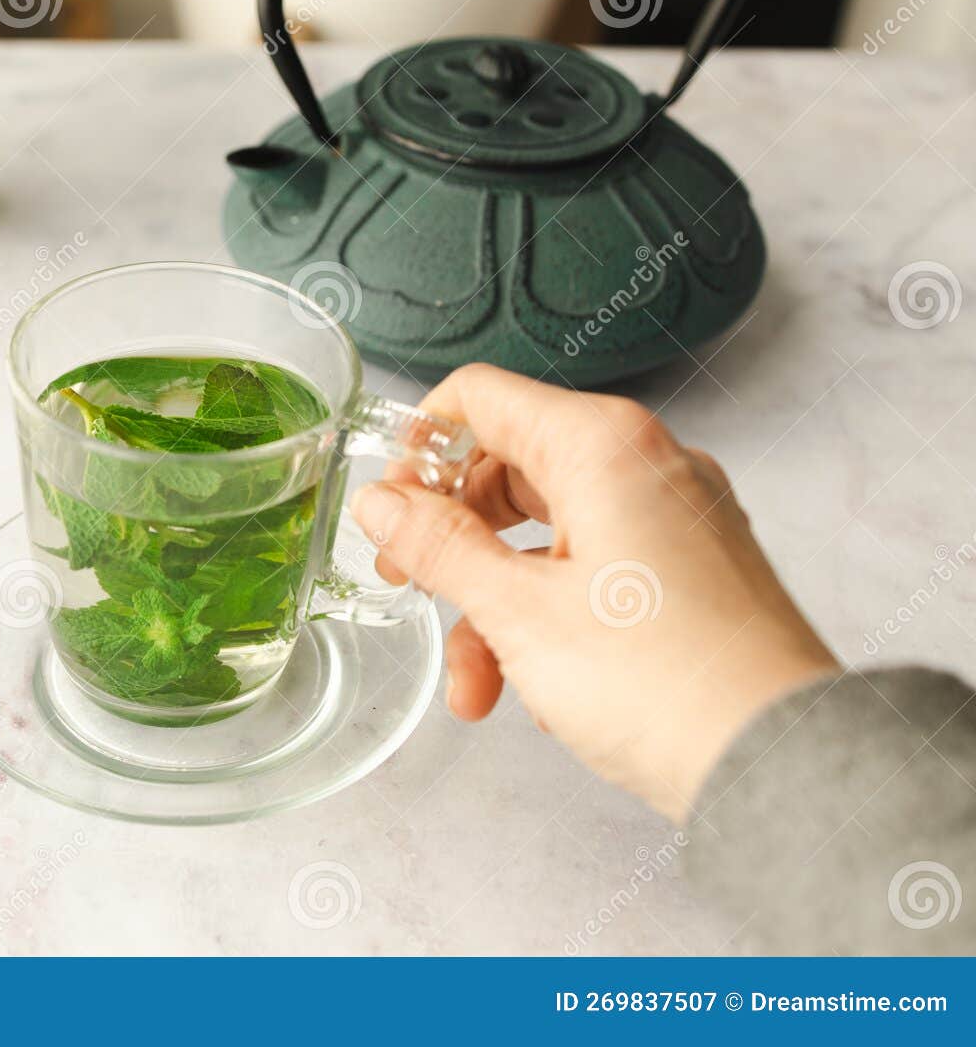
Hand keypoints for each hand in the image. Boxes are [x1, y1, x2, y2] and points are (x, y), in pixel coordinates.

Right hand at [352, 364, 838, 820]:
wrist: (777, 761)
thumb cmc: (665, 682)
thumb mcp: (518, 612)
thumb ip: (439, 548)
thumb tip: (384, 506)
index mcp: (604, 446)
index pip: (481, 398)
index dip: (418, 446)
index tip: (387, 503)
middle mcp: (649, 464)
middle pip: (511, 467)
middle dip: (452, 540)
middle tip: (407, 582)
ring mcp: (677, 517)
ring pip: (548, 533)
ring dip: (496, 604)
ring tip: (474, 685)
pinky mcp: (693, 570)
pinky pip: (595, 569)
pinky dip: (551, 617)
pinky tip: (536, 690)